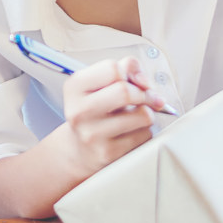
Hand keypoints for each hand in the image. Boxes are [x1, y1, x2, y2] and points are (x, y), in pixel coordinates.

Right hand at [61, 56, 170, 175]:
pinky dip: (144, 131)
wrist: (80, 148)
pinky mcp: (109, 153)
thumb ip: (125, 69)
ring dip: (148, 113)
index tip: (132, 81)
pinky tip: (131, 132)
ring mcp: (92, 135)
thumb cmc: (96, 110)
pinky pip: (145, 135)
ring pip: (143, 115)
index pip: (113, 69)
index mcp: (74, 87)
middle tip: (147, 98)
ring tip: (136, 116)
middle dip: (144, 93)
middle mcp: (79, 111)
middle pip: (126, 92)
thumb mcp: (100, 84)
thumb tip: (146, 83)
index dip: (129, 73)